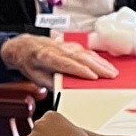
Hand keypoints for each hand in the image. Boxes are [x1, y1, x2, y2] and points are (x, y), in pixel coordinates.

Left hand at [2, 35, 117, 83]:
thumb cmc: (29, 63)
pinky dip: (97, 57)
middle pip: (81, 58)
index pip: (67, 63)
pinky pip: (85, 51)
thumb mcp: (36, 77)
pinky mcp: (69, 45)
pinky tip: (105, 63)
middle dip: (98, 67)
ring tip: (112, 72)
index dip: (81, 70)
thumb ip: (51, 83)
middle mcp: (57, 49)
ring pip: (86, 53)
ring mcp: (65, 45)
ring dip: (100, 62)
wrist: (23, 47)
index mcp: (46, 56)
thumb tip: (67, 90)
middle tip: (111, 76)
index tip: (94, 77)